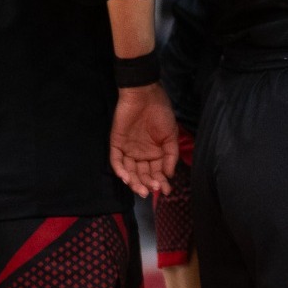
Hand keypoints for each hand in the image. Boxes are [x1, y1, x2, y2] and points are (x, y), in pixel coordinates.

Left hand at [109, 83, 179, 197]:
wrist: (145, 96)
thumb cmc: (161, 114)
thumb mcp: (171, 135)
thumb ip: (170, 155)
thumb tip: (169, 175)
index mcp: (155, 153)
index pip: (157, 172)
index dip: (161, 182)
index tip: (166, 191)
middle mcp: (141, 154)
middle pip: (143, 175)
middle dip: (148, 184)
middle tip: (152, 190)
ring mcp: (128, 150)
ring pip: (129, 171)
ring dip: (134, 182)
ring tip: (141, 189)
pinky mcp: (116, 144)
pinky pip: (116, 160)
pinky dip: (120, 170)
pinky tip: (126, 177)